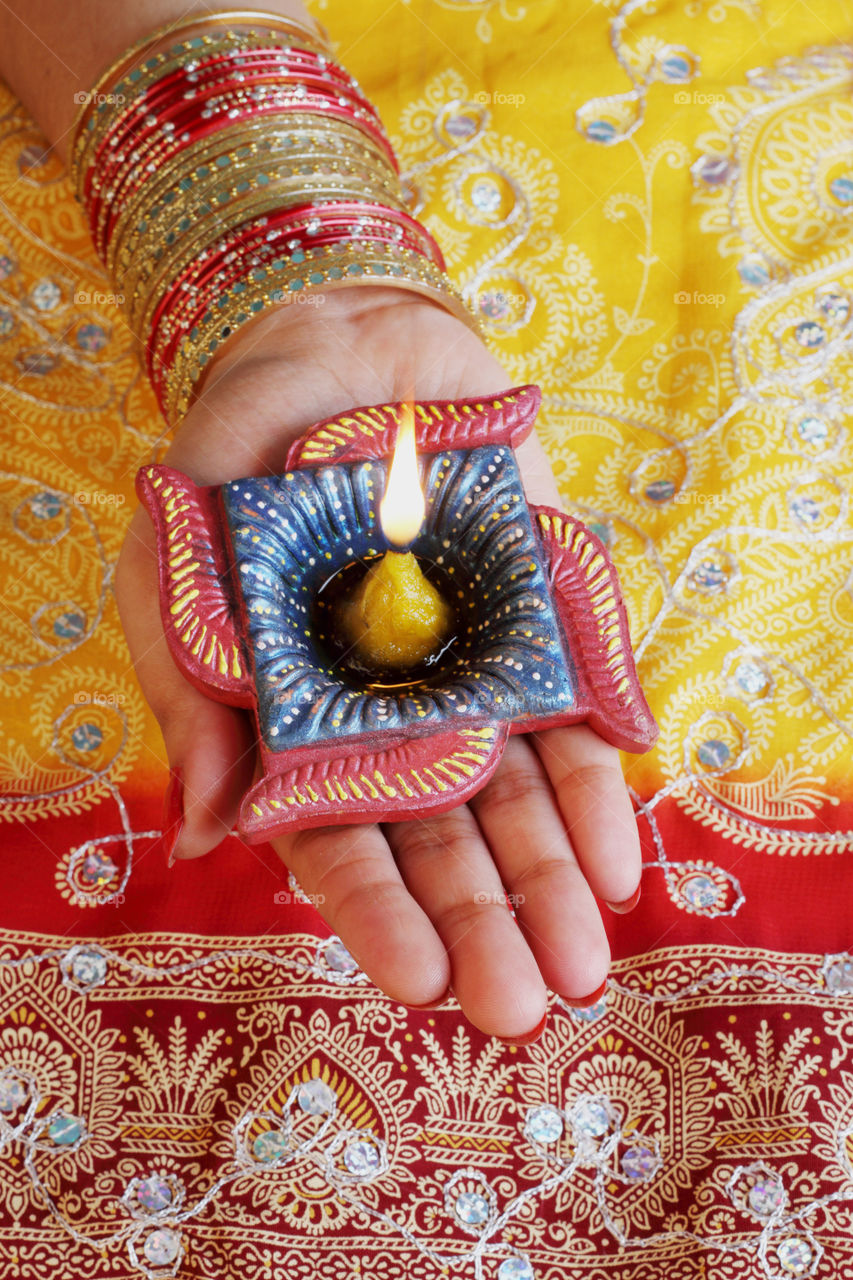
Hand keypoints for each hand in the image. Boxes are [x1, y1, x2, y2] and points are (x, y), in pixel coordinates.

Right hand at [115, 287, 641, 1040]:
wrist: (340, 347)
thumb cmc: (236, 461)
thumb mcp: (178, 564)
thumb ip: (191, 692)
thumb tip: (199, 831)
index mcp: (302, 728)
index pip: (337, 841)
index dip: (375, 911)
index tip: (417, 979)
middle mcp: (396, 723)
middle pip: (442, 844)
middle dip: (480, 925)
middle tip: (516, 1007)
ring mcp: (476, 681)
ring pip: (519, 802)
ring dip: (551, 882)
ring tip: (583, 963)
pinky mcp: (545, 631)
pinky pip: (578, 721)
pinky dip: (601, 789)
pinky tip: (618, 862)